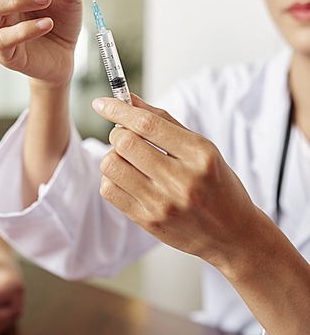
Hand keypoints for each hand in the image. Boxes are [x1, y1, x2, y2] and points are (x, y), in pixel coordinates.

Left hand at [92, 94, 259, 273]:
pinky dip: (111, 178)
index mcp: (200, 155)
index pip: (148, 125)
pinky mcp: (148, 222)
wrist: (232, 234)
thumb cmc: (216, 184)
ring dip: (113, 155)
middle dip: (117, 132)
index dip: (119, 109)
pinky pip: (109, 190)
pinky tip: (128, 178)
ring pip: (111, 165)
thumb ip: (163, 121)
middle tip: (126, 135)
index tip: (102, 103)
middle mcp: (182, 180)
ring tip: (129, 159)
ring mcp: (164, 204)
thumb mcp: (201, 147)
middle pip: (125, 143)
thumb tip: (127, 99)